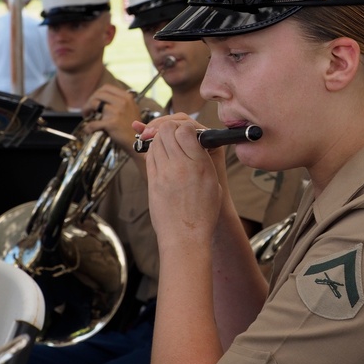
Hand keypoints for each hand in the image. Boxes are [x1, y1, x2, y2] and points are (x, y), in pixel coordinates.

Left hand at [83, 84, 141, 154]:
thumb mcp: (131, 108)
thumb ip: (120, 101)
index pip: (107, 88)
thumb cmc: (133, 127)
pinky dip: (88, 128)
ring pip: (94, 104)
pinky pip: (93, 123)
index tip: (94, 100)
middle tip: (87, 109)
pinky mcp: (111, 123)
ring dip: (86, 110)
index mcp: (127, 97)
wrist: (139, 141)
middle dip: (89, 101)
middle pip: (99, 94)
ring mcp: (117, 112)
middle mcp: (122, 102)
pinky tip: (88, 130)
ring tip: (87, 116)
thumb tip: (103, 99)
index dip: (97, 93)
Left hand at [135, 114, 222, 247]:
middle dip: (170, 127)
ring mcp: (163, 174)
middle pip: (166, 131)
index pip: (185, 129)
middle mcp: (179, 166)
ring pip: (155, 142)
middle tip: (175, 134)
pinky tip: (162, 157)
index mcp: (199, 165)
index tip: (188, 132)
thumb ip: (203, 160)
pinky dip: (154, 151)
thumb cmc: (203, 214)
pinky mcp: (152, 182)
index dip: (185, 126)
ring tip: (169, 146)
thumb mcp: (213, 183)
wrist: (185, 237)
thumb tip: (195, 144)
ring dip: (160, 138)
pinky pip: (149, 157)